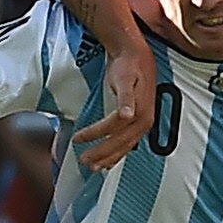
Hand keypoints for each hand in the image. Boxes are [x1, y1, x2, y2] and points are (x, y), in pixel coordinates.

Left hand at [74, 44, 155, 170]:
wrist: (136, 55)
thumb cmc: (128, 66)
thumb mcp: (125, 79)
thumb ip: (126, 98)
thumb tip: (127, 115)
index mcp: (140, 112)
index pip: (113, 129)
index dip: (95, 135)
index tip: (78, 139)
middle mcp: (144, 121)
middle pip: (120, 143)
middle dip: (102, 154)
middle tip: (85, 162)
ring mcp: (143, 122)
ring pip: (126, 146)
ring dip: (110, 158)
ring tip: (96, 167)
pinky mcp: (140, 120)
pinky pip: (129, 142)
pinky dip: (119, 152)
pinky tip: (111, 158)